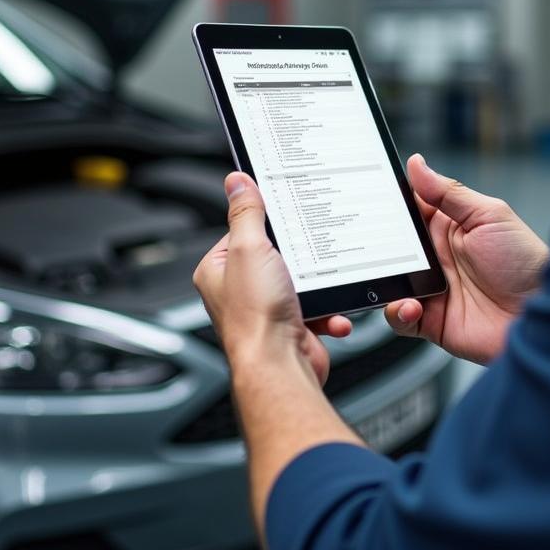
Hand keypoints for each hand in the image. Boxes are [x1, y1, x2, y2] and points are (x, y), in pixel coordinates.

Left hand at [193, 173, 351, 384]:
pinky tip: (330, 314)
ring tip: (321, 285)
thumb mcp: (249, 248)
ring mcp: (267, 309)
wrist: (280, 367)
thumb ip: (246, 213)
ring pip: (303, 281)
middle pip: (277, 254)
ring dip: (320, 285)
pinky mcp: (293, 325)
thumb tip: (237, 182)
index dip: (267, 221)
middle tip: (311, 249)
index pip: (242, 230)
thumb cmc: (255, 318)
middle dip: (301, 255)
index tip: (288, 211)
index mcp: (219, 270)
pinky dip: (330, 311)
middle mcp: (240, 290)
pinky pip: (318, 308)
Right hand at [385, 155, 549, 364]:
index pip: (408, 210)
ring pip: (390, 281)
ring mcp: (432, 289)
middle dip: (377, 244)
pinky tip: (412, 305)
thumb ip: (448, 193)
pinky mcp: (431, 321)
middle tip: (371, 242)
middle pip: (391, 246)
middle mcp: (435, 258)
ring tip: (394, 276)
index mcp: (447, 227)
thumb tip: (417, 164)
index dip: (388, 204)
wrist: (543, 316)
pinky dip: (397, 312)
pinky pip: (399, 317)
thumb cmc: (526, 262)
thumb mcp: (489, 215)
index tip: (369, 197)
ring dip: (384, 279)